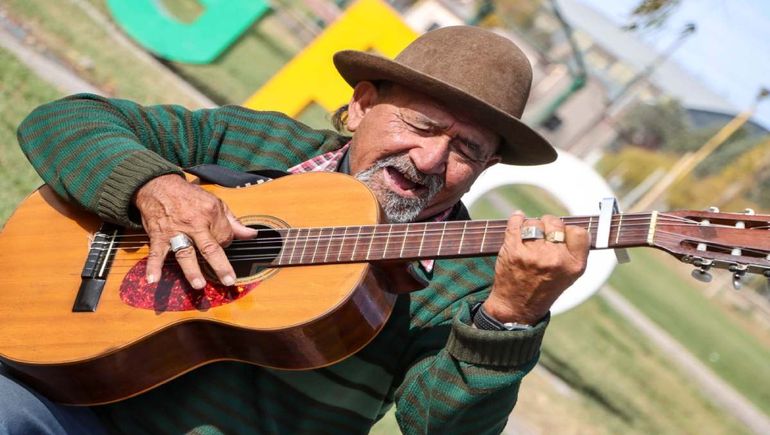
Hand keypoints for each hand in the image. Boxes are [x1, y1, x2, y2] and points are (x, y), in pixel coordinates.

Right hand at [134, 174, 256, 287]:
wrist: (159, 186)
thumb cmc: (189, 197)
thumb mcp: (215, 203)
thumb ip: (233, 222)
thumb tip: (251, 235)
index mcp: (210, 213)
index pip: (225, 236)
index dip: (226, 242)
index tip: (223, 244)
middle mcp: (194, 223)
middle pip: (209, 247)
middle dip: (220, 265)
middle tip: (228, 280)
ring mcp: (175, 231)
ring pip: (185, 252)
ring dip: (191, 270)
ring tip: (199, 284)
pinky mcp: (158, 236)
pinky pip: (155, 253)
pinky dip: (153, 266)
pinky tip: (153, 280)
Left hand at [484, 212, 589, 324]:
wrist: (518, 307)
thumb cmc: (545, 287)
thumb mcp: (569, 275)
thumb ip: (574, 251)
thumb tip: (568, 224)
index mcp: (574, 265)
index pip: (579, 232)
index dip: (568, 231)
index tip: (561, 236)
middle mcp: (555, 259)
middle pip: (555, 223)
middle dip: (548, 226)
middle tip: (543, 238)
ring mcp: (534, 254)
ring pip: (534, 223)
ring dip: (531, 227)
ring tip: (529, 240)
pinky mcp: (514, 251)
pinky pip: (516, 223)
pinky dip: (516, 219)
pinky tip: (518, 219)